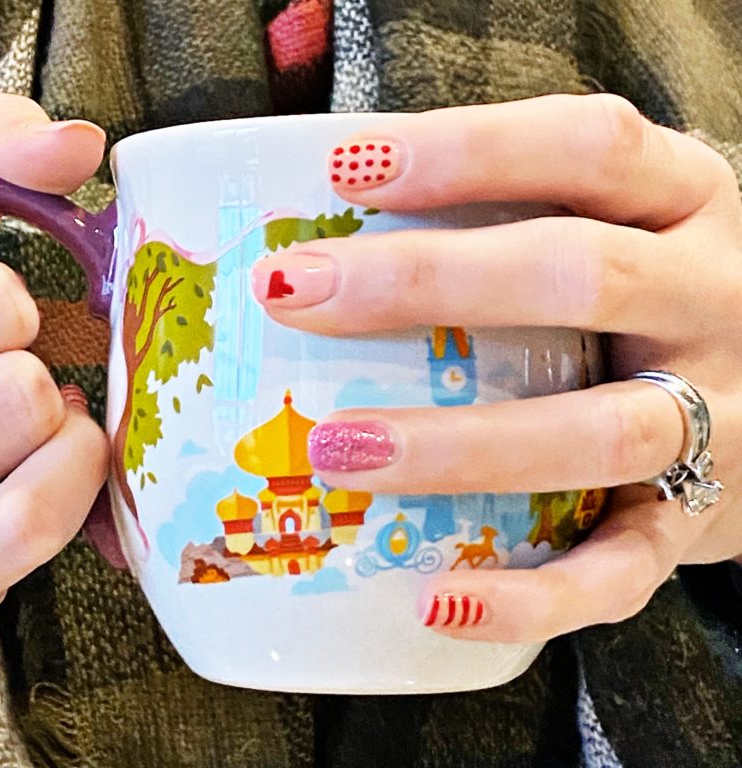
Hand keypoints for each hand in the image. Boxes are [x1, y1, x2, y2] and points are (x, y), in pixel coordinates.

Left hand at [252, 94, 741, 642]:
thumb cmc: (662, 299)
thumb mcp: (627, 224)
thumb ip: (521, 216)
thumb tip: (336, 222)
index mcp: (689, 203)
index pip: (590, 149)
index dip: (470, 150)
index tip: (348, 166)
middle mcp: (713, 299)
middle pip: (578, 274)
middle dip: (425, 281)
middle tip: (294, 293)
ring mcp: (720, 418)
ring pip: (596, 432)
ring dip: (458, 445)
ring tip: (338, 450)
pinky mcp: (699, 524)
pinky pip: (623, 570)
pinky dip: (532, 597)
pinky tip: (437, 601)